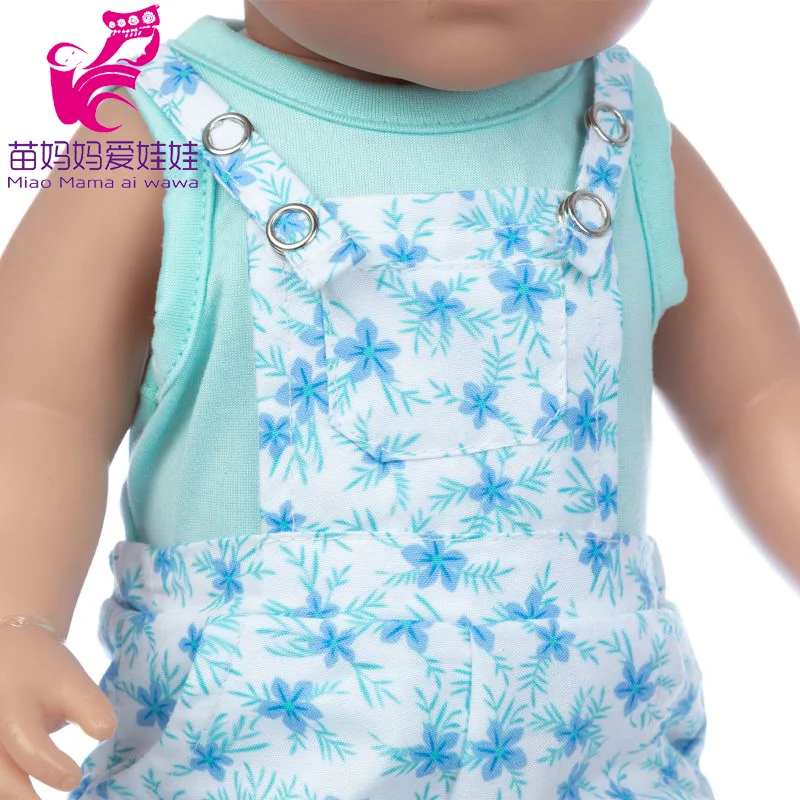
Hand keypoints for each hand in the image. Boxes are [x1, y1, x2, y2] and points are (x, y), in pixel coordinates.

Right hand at [0, 625, 115, 796]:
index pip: (29, 747)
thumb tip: (105, 733)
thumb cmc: (44, 670)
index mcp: (13, 708)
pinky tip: (26, 793)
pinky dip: (9, 786)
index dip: (52, 768)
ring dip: (14, 794)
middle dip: (25, 799)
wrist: (8, 650)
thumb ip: (89, 708)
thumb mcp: (71, 681)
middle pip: (0, 777)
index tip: (76, 778)